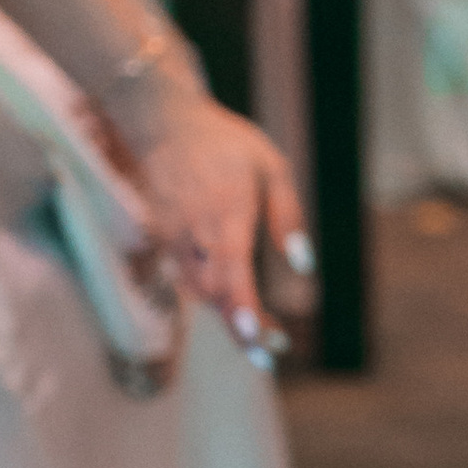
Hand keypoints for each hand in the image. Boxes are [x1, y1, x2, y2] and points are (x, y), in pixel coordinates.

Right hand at [125, 98, 309, 358]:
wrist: (163, 123)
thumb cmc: (227, 143)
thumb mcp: (272, 167)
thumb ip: (288, 216)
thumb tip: (304, 265)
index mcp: (226, 211)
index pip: (232, 269)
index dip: (243, 308)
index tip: (257, 339)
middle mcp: (195, 230)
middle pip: (216, 293)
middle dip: (245, 327)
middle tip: (280, 345)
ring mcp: (174, 237)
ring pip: (200, 291)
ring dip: (231, 315)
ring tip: (268, 332)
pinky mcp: (163, 241)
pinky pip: (188, 278)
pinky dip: (214, 296)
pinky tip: (239, 303)